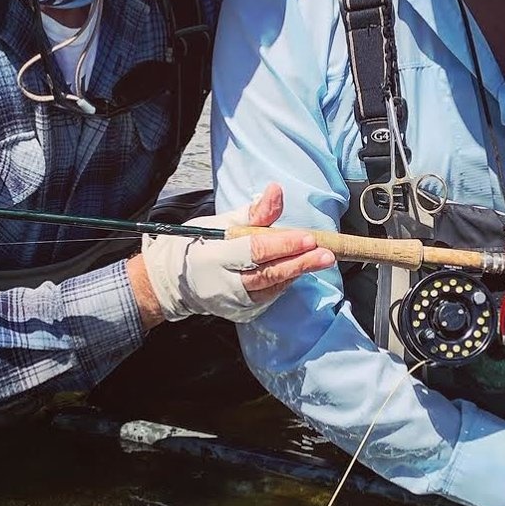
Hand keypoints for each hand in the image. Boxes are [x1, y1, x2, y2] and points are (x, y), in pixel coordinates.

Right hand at [135, 184, 333, 325]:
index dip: (282, 245)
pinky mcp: (241, 313)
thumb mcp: (222, 222)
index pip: (254, 251)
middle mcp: (223, 285)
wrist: (178, 282)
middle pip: (267, 274)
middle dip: (299, 263)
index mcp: (213, 257)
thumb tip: (276, 191)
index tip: (308, 238)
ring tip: (319, 260)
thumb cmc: (201, 245)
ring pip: (271, 288)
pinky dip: (285, 282)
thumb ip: (254, 212)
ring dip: (297, 273)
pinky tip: (298, 270)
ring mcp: (232, 303)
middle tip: (326, 254)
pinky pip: (269, 297)